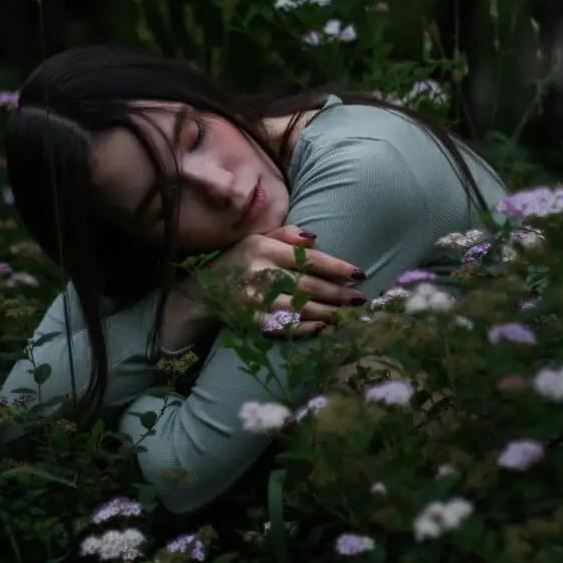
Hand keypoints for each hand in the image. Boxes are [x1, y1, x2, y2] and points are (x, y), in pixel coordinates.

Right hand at [208, 225, 365, 337]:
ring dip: (328, 312)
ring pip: (301, 308)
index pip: (309, 259)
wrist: (203, 291)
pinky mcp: (251, 320)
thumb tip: (315, 239)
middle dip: (339, 294)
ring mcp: (256, 299)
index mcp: (265, 249)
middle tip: (360, 299)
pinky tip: (322, 327)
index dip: (337, 267)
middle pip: (309, 286)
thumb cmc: (238, 260)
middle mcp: (261, 273)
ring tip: (347, 313)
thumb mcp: (257, 238)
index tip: (358, 274)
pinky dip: (306, 327)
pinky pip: (285, 325)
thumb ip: (286, 234)